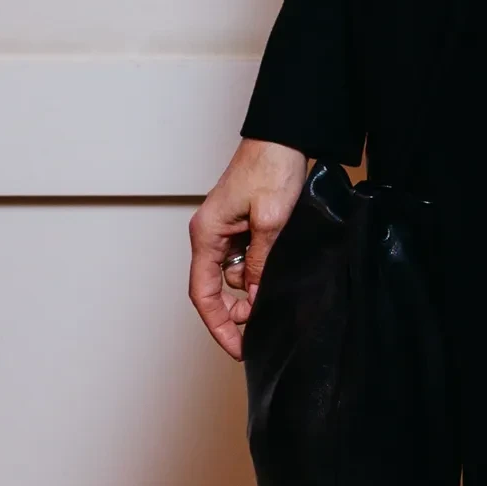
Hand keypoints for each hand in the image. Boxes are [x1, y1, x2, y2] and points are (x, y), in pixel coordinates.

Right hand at [189, 138, 312, 361]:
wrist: (283, 136)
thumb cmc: (271, 167)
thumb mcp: (271, 221)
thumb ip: (261, 263)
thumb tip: (255, 299)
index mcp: (206, 235)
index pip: (203, 293)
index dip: (219, 326)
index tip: (237, 348)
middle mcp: (210, 236)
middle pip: (216, 289)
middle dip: (238, 310)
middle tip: (265, 318)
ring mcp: (225, 231)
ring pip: (235, 276)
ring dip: (254, 287)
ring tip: (280, 280)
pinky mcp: (241, 227)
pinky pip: (246, 260)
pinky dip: (260, 270)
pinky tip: (277, 266)